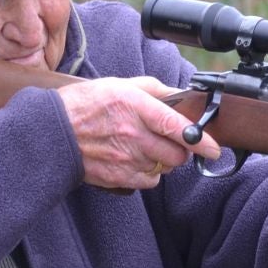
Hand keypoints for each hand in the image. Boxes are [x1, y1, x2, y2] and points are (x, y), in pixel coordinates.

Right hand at [56, 77, 221, 190]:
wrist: (52, 132)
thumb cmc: (85, 104)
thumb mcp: (120, 85)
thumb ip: (155, 90)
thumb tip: (182, 95)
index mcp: (134, 106)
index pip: (175, 126)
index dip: (199, 139)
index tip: (214, 148)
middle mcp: (132, 134)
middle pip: (176, 154)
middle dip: (180, 151)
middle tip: (171, 142)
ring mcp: (124, 158)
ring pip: (164, 169)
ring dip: (163, 161)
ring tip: (145, 148)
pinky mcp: (117, 176)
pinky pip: (149, 182)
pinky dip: (149, 174)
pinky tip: (135, 160)